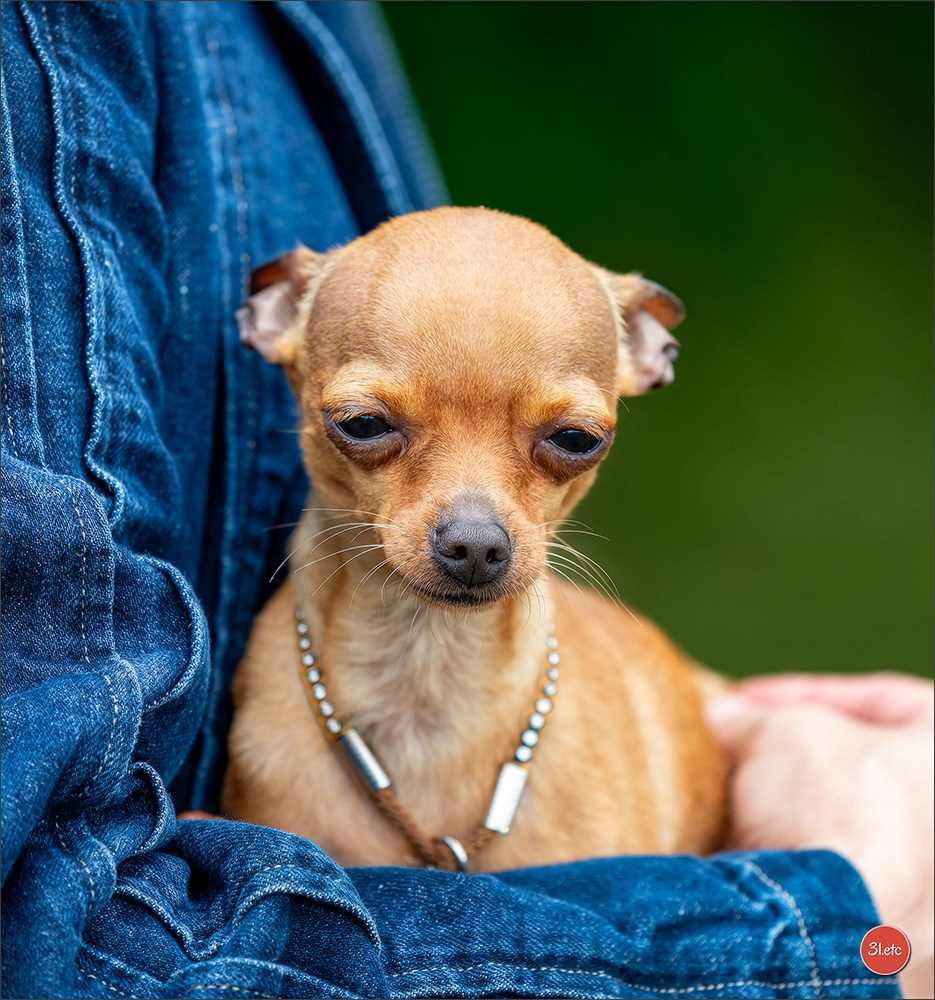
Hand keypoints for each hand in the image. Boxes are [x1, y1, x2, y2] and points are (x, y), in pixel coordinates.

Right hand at [706, 672, 933, 999]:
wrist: (824, 928)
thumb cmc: (831, 812)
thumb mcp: (780, 729)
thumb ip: (754, 716)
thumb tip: (723, 719)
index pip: (884, 700)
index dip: (806, 692)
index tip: (748, 701)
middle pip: (866, 767)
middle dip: (796, 755)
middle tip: (741, 746)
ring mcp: (924, 886)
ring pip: (849, 825)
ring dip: (788, 807)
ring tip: (730, 794)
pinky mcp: (888, 928)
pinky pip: (834, 877)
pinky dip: (789, 856)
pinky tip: (740, 844)